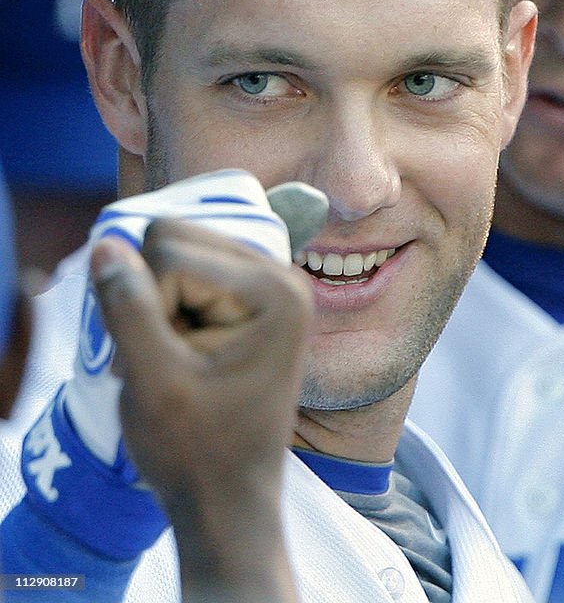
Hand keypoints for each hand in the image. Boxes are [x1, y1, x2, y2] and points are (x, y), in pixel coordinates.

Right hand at [17, 170, 319, 562]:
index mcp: (275, 289)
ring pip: (178, 252)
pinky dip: (172, 308)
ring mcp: (273, 283)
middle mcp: (283, 274)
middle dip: (154, 296)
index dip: (146, 304)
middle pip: (176, 238)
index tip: (166, 363)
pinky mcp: (256, 296)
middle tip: (168, 359)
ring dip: (160, 304)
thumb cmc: (196, 451)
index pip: (168, 249)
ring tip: (178, 359)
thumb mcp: (152, 383)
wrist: (230, 498)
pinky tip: (184, 352)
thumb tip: (107, 244)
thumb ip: (128, 309)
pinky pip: (190, 272)